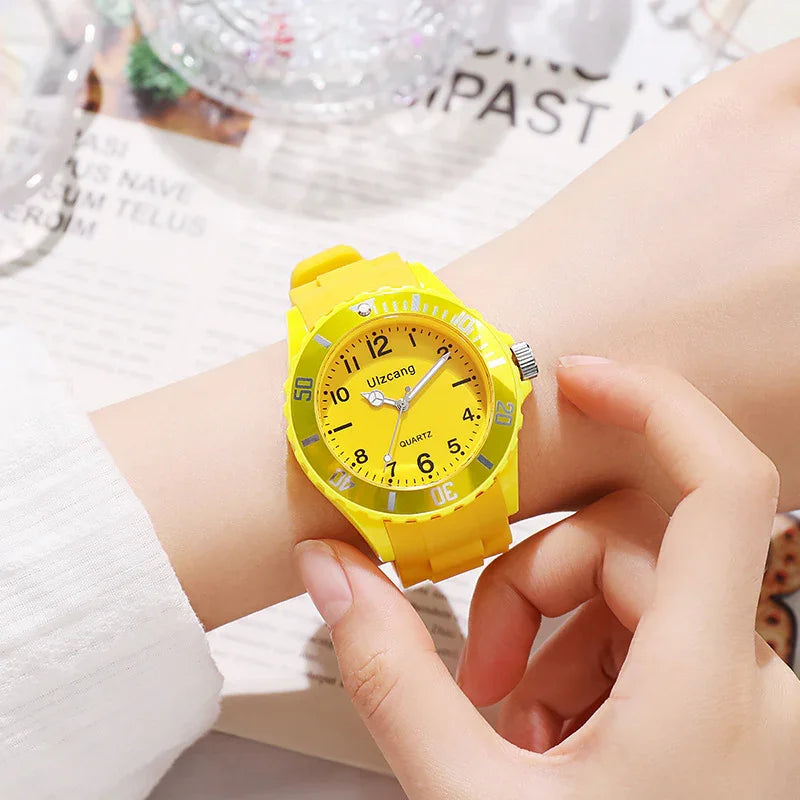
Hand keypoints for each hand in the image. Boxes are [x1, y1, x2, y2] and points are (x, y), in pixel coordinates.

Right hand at [295, 358, 799, 798]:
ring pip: (638, 595)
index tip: (578, 377)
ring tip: (513, 723)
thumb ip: (390, 672)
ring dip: (556, 634)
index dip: (654, 404)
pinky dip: (588, 665)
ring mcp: (750, 704)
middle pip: (635, 549)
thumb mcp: (469, 797)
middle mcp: (756, 682)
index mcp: (711, 687)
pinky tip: (551, 736)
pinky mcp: (732, 720)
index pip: (723, 486)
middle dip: (537, 584)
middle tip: (482, 669)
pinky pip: (654, 642)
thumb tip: (331, 569)